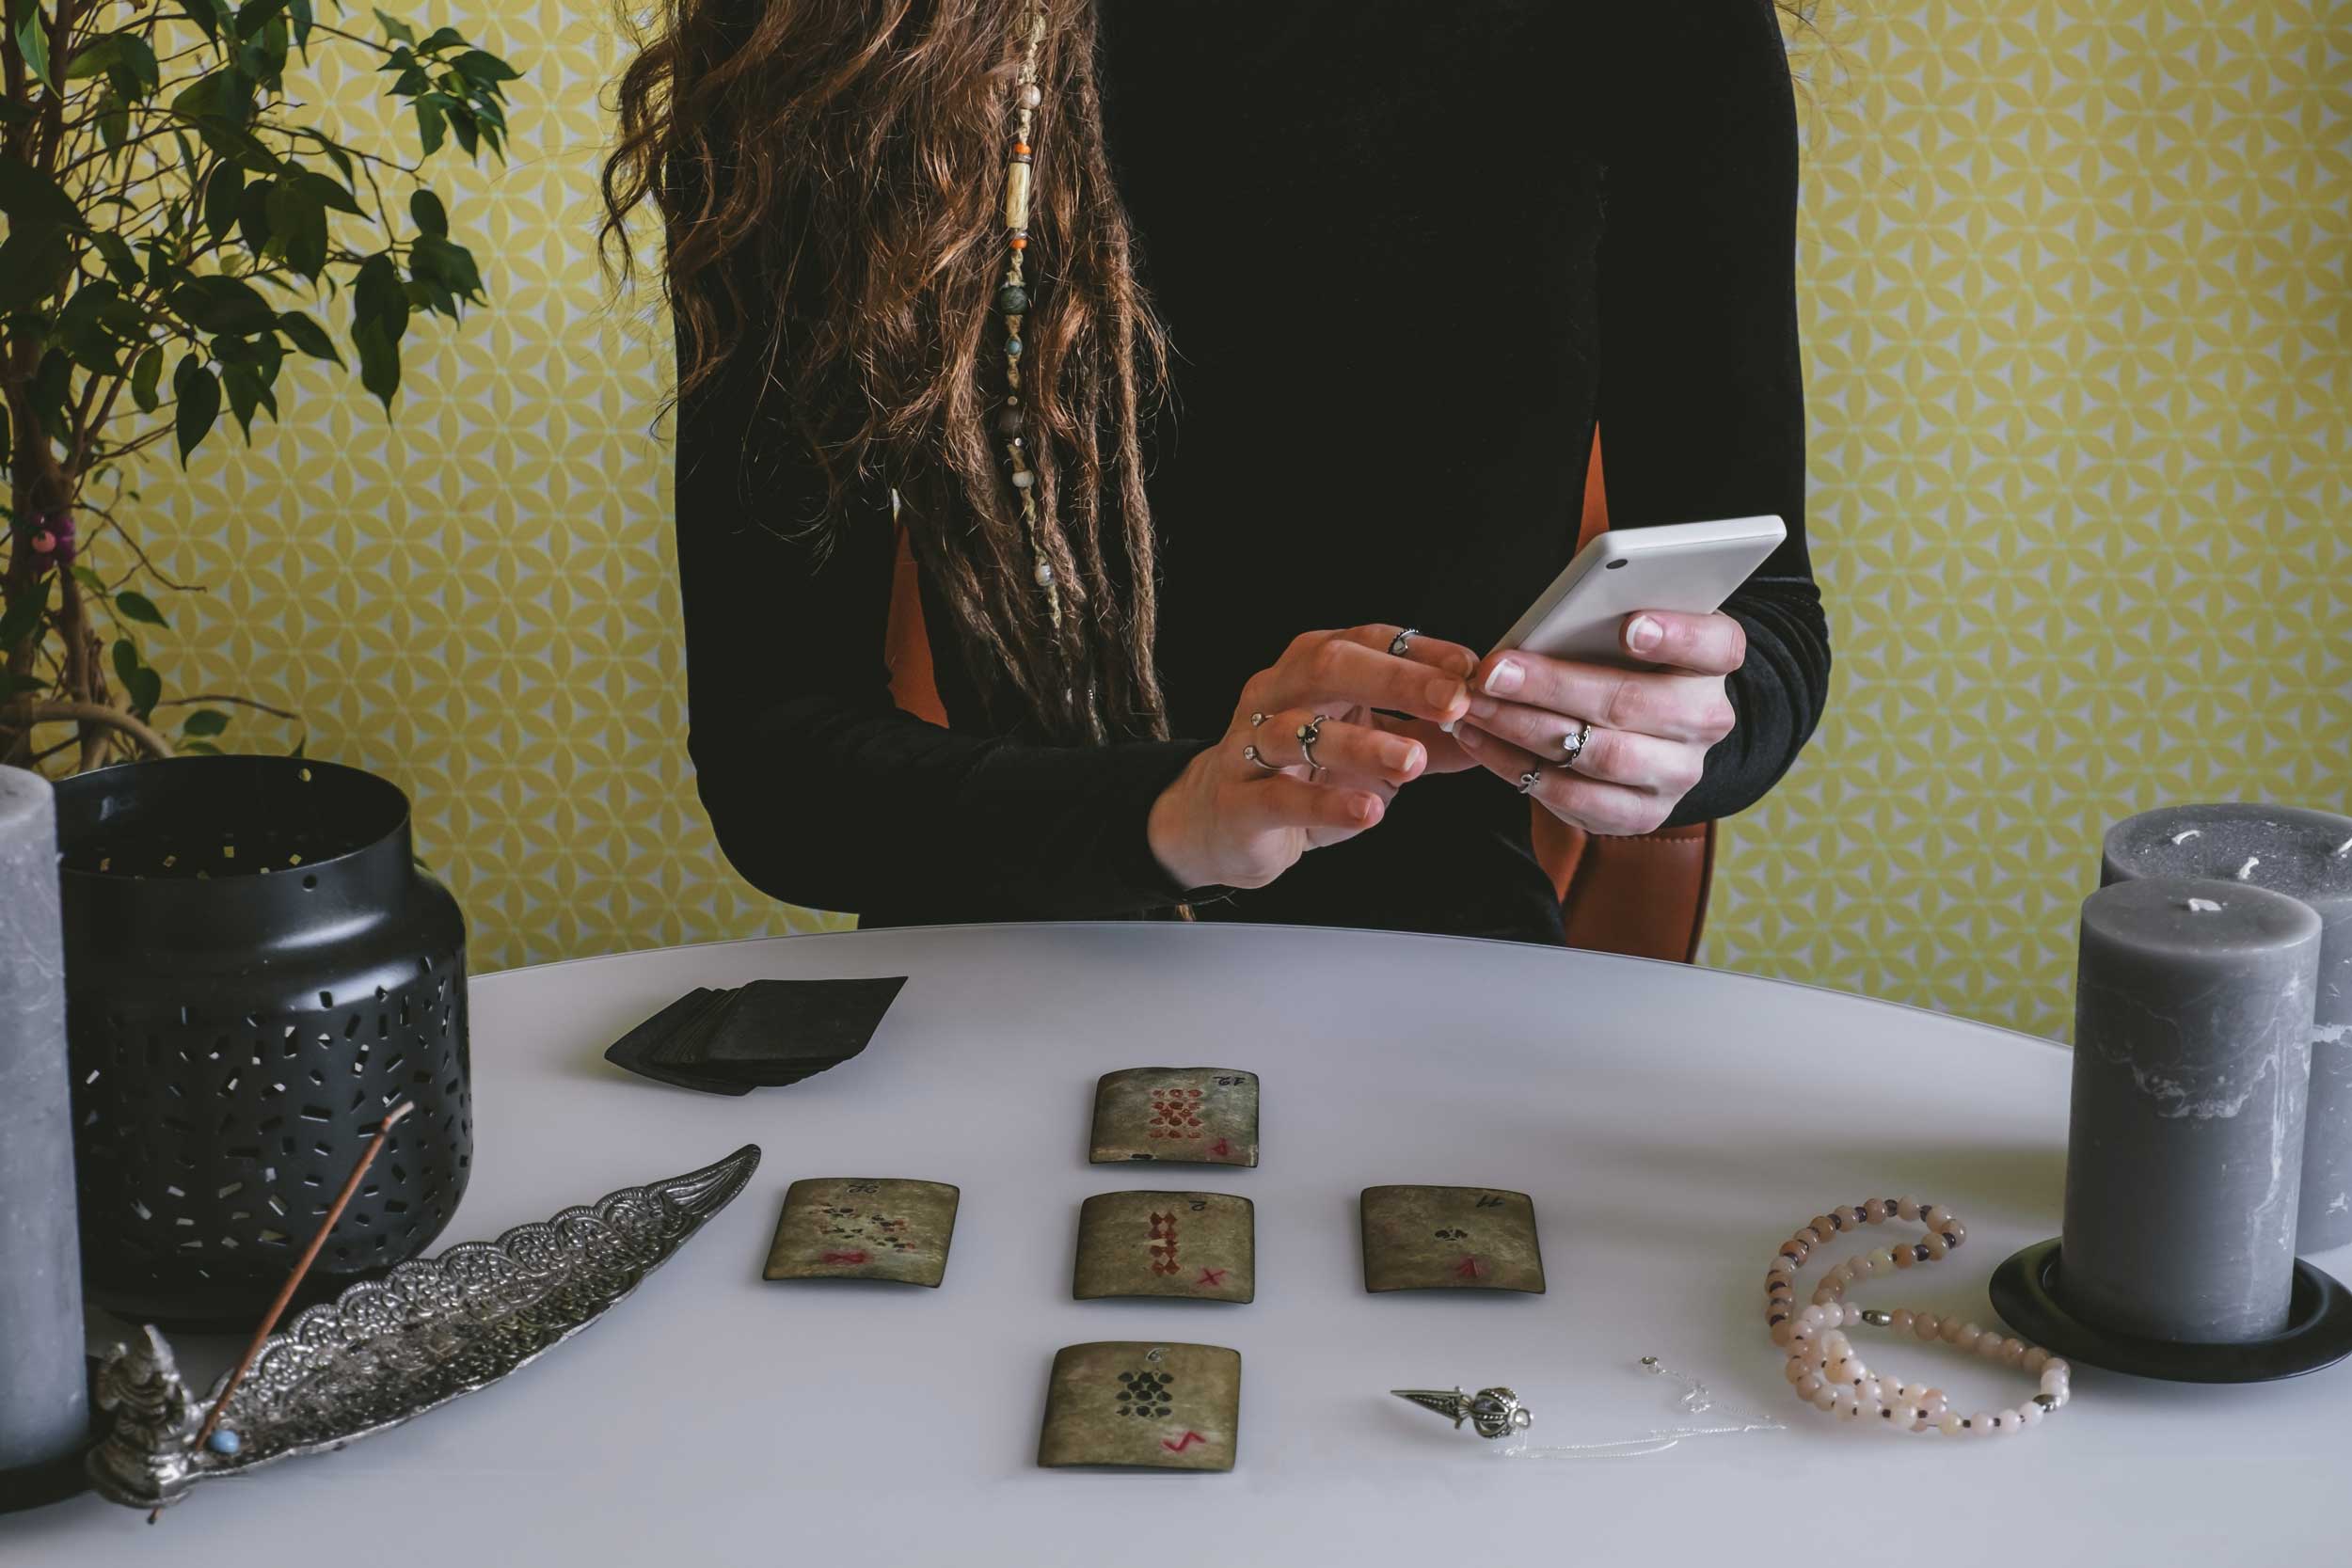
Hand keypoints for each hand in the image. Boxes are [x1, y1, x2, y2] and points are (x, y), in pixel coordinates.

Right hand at [1148, 625, 1476, 889]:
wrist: (1220, 822)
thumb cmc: (1301, 773)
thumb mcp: (1370, 749)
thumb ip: (1431, 738)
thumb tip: (1499, 728)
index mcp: (1312, 666)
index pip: (1371, 641)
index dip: (1422, 652)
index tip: (1473, 669)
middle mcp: (1277, 692)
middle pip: (1330, 666)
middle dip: (1397, 680)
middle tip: (1453, 701)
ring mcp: (1251, 744)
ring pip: (1299, 729)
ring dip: (1362, 743)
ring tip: (1413, 760)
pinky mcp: (1238, 800)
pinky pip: (1281, 797)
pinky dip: (1326, 804)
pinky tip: (1368, 812)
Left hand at [1453, 609, 1743, 835]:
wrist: (1639, 729)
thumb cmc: (1616, 658)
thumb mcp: (1619, 625)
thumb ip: (1600, 614)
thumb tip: (1550, 617)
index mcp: (1713, 660)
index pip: (1714, 644)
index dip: (1676, 636)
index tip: (1629, 626)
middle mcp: (1707, 718)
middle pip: (1634, 703)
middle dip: (1553, 686)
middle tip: (1493, 672)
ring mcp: (1678, 773)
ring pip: (1602, 756)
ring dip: (1525, 729)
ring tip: (1475, 705)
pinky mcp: (1642, 813)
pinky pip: (1578, 800)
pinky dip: (1519, 768)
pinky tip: (1481, 739)